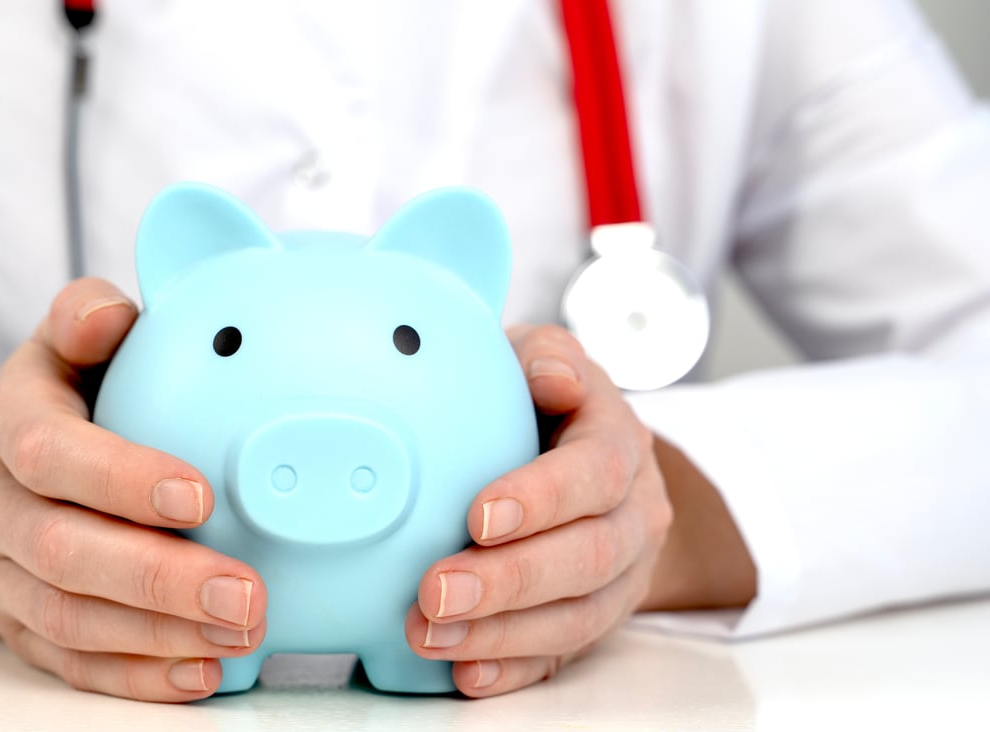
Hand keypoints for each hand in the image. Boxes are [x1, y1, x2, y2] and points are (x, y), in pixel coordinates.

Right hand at [0, 278, 266, 701]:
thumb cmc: (61, 400)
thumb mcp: (63, 346)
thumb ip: (86, 318)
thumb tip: (108, 315)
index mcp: (5, 426)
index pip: (48, 454)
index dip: (120, 479)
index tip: (199, 498)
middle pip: (61, 551)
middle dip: (157, 579)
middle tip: (244, 594)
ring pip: (69, 619)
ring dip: (160, 634)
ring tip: (240, 633)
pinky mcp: (16, 628)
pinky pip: (71, 663)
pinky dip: (137, 675)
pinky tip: (200, 673)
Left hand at [405, 324, 672, 696]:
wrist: (586, 455)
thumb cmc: (543, 401)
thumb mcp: (544, 359)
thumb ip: (544, 357)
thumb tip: (551, 377)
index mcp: (621, 444)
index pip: (596, 474)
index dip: (541, 498)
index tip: (477, 517)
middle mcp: (635, 514)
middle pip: (588, 557)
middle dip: (510, 581)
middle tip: (436, 592)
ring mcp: (623, 574)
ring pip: (578, 616)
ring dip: (501, 634)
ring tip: (430, 635)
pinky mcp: (596, 615)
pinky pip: (564, 655)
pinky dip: (515, 669)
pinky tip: (465, 675)